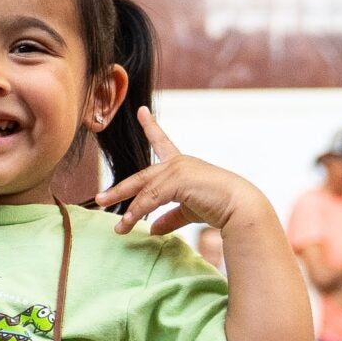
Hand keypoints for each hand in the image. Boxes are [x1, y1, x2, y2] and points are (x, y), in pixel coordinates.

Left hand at [93, 110, 263, 237]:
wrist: (240, 207)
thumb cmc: (220, 207)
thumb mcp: (189, 211)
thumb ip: (170, 217)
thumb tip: (152, 229)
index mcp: (182, 165)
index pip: (162, 142)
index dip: (150, 126)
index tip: (140, 111)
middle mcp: (178, 163)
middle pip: (141, 176)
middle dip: (119, 189)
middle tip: (101, 199)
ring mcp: (177, 169)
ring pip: (143, 191)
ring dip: (129, 211)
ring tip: (118, 228)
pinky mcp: (178, 180)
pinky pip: (150, 198)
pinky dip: (138, 212)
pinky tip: (129, 224)